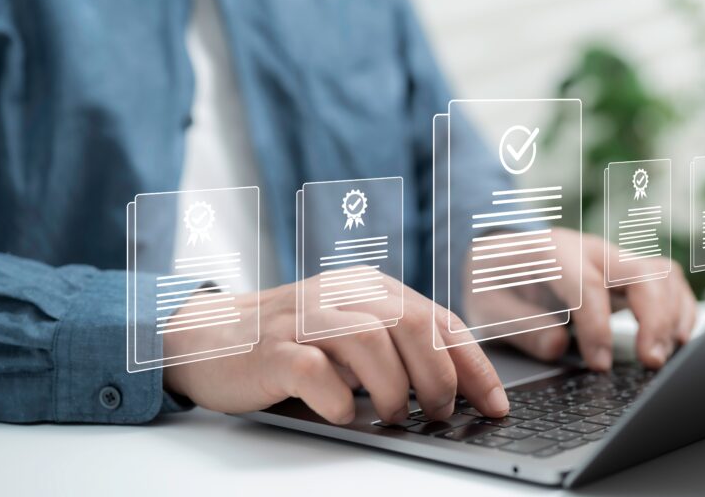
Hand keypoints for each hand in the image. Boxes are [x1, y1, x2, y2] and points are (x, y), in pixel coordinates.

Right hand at [162, 276, 509, 423]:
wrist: (208, 337)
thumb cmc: (291, 341)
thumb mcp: (350, 328)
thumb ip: (396, 343)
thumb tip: (456, 388)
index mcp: (368, 287)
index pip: (437, 318)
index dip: (473, 364)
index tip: (495, 404)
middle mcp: (340, 295)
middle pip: (412, 324)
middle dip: (440, 377)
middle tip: (441, 413)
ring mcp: (304, 319)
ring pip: (371, 341)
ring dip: (395, 389)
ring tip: (396, 416)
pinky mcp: (271, 350)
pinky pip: (315, 372)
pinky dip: (339, 400)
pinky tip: (345, 413)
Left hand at [465, 228, 696, 370]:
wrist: (498, 252)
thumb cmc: (494, 280)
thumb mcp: (488, 305)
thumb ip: (521, 325)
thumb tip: (559, 346)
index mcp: (552, 253)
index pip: (588, 285)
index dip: (599, 327)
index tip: (600, 365)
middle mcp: (589, 249)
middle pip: (639, 273)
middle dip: (653, 319)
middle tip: (651, 362)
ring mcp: (612, 257)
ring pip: (661, 274)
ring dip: (671, 315)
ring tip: (662, 355)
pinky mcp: (626, 270)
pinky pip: (666, 280)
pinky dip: (679, 307)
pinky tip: (676, 338)